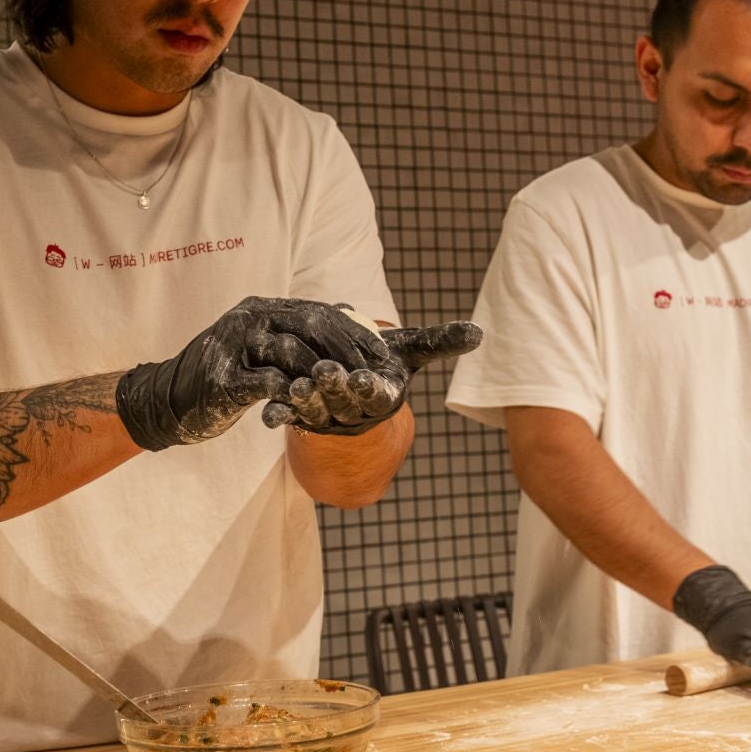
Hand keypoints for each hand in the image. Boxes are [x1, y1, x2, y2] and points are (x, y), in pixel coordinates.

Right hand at [115, 297, 375, 449]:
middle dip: (347, 349)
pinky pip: (265, 382)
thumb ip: (299, 334)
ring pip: (290, 350)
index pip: (319, 311)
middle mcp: (250, 318)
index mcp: (264, 308)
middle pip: (310, 323)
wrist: (169, 400)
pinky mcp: (222, 378)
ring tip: (349, 391)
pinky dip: (290, 393)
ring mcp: (233, 345)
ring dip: (324, 372)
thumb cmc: (225, 375)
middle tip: (372, 372)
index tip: (382, 354)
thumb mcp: (263, 348)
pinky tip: (312, 404)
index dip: (354, 332)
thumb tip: (348, 315)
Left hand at [262, 315, 482, 435]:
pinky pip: (290, 417)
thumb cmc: (382, 363)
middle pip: (346, 404)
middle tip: (325, 372)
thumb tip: (480, 332)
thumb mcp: (410, 351)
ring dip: (308, 401)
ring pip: (317, 413)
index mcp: (382, 396)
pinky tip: (270, 409)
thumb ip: (440, 342)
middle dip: (336, 389)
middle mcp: (356, 412)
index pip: (378, 395)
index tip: (363, 377)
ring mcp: (328, 419)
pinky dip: (281, 413)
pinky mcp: (301, 419)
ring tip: (299, 384)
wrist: (349, 387)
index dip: (371, 388)